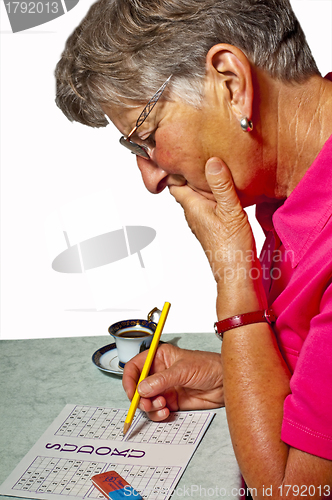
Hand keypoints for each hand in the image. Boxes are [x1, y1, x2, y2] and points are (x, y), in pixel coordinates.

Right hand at [122, 343, 223, 421]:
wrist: (225, 382)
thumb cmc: (209, 366)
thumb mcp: (184, 370)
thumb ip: (162, 380)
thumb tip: (142, 388)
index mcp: (159, 357)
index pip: (135, 366)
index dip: (129, 379)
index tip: (132, 392)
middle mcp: (159, 372)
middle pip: (137, 387)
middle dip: (139, 397)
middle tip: (147, 403)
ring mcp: (165, 388)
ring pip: (146, 401)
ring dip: (150, 407)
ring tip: (162, 406)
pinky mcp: (172, 402)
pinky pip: (157, 411)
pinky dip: (158, 414)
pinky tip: (167, 412)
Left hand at [169, 158, 266, 316]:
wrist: (237, 273)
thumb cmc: (231, 248)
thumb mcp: (230, 210)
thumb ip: (222, 185)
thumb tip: (212, 161)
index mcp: (193, 207)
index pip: (175, 182)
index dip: (173, 166)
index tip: (176, 151)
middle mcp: (194, 213)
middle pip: (187, 186)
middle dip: (190, 171)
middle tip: (198, 153)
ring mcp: (203, 220)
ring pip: (199, 195)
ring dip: (204, 183)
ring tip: (214, 166)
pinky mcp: (214, 226)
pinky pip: (210, 204)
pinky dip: (214, 194)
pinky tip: (227, 189)